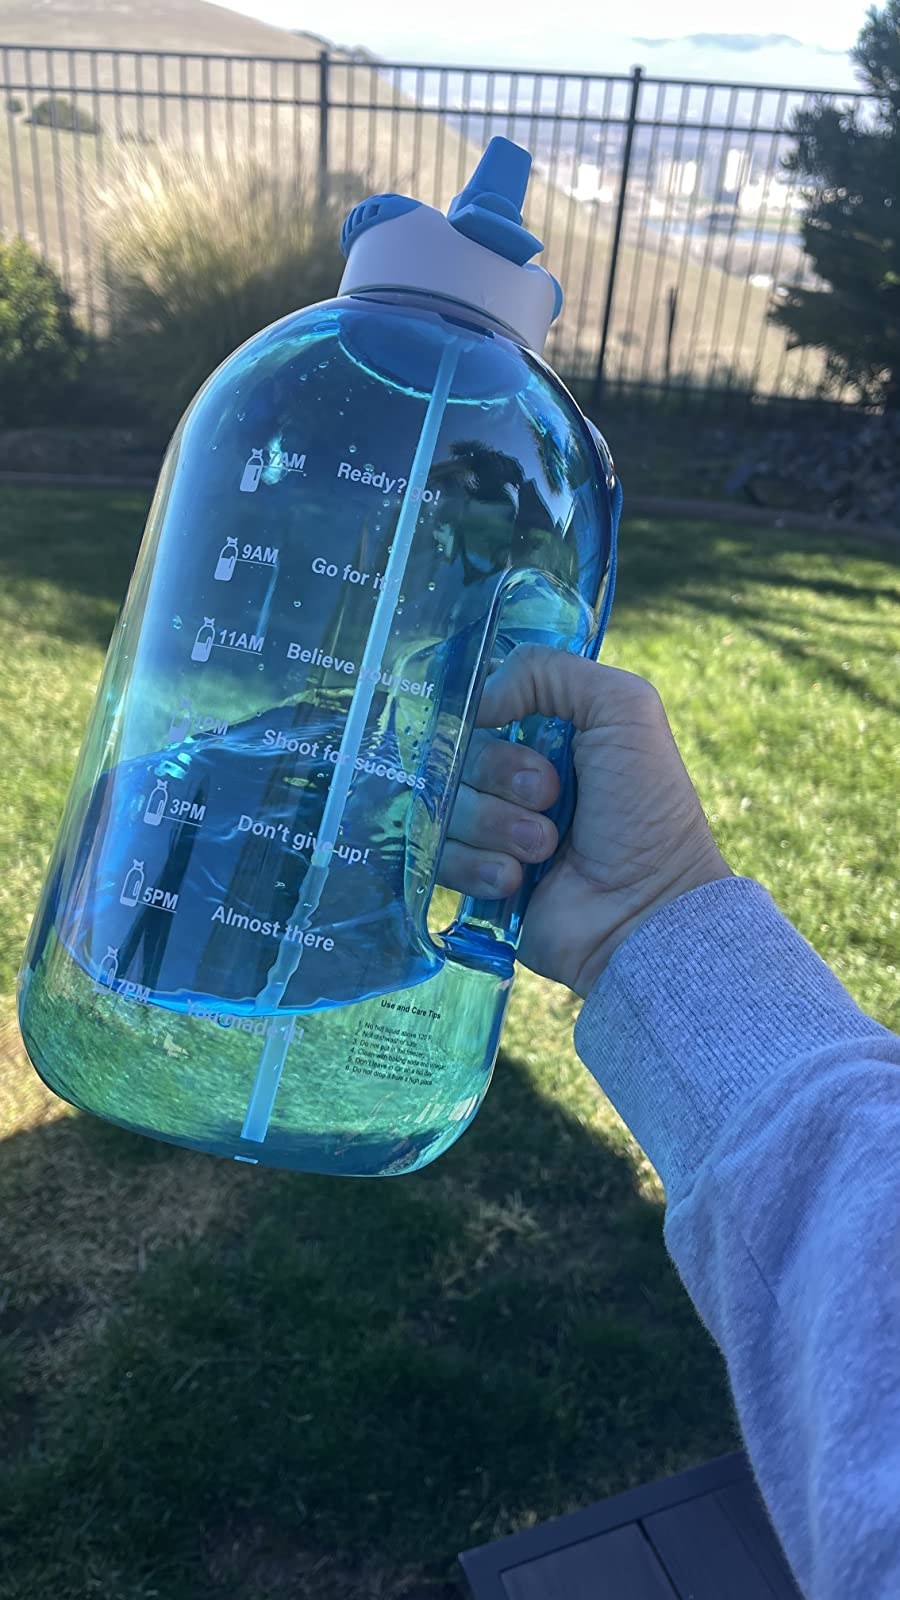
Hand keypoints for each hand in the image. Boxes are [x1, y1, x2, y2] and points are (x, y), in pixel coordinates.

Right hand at [438, 645, 730, 995]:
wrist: (648, 911)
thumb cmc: (646, 808)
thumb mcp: (623, 709)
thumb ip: (549, 672)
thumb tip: (478, 700)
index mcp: (547, 733)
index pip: (479, 706)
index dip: (484, 714)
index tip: (504, 724)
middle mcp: (514, 778)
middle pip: (457, 755)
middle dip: (501, 777)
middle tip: (549, 798)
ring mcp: (493, 831)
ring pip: (445, 807)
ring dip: (496, 825)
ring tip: (544, 848)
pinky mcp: (477, 880)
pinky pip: (438, 858)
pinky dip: (479, 866)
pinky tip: (516, 880)